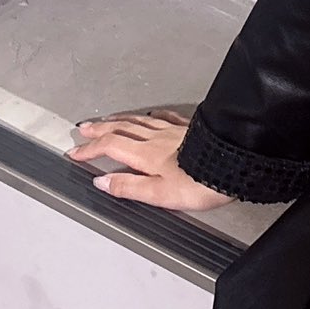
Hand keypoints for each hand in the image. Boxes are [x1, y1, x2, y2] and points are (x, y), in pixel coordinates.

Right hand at [64, 108, 235, 210]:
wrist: (234, 163)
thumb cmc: (201, 182)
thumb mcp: (160, 193)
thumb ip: (129, 186)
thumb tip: (102, 181)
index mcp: (147, 154)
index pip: (110, 146)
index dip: (90, 149)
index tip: (75, 152)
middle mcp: (158, 138)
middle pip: (121, 128)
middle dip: (99, 128)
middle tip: (83, 128)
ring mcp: (175, 130)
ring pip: (140, 120)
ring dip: (119, 119)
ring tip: (107, 119)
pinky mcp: (192, 128)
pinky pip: (164, 117)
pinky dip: (150, 116)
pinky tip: (151, 115)